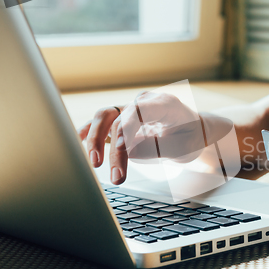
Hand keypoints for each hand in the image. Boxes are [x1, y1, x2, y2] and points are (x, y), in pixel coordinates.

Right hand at [78, 92, 204, 184]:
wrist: (191, 132)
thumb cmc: (189, 138)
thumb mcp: (182, 148)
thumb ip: (156, 148)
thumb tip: (129, 153)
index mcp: (164, 104)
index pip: (139, 111)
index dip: (127, 128)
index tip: (120, 149)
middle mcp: (143, 102)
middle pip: (117, 117)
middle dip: (106, 142)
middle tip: (103, 166)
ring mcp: (130, 109)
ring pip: (104, 118)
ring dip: (94, 140)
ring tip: (93, 164)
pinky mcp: (122, 119)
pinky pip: (101, 122)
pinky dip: (89, 131)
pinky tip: (77, 141)